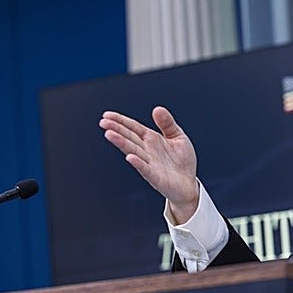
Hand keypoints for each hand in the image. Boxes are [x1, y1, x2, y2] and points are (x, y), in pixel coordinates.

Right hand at [99, 107, 198, 222]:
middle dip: (116, 129)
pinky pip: (145, 169)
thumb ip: (167, 123)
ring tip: (110, 134)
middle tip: (103, 123)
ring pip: (133, 151)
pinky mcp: (155, 177)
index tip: (107, 115)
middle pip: (129, 137)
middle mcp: (148, 150)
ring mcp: (150, 163)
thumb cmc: (182, 161)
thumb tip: (157, 109)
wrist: (189, 183)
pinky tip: (130, 157)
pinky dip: (138, 163)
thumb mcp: (178, 136)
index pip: (133, 127)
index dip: (121, 121)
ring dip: (121, 143)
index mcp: (152, 139)